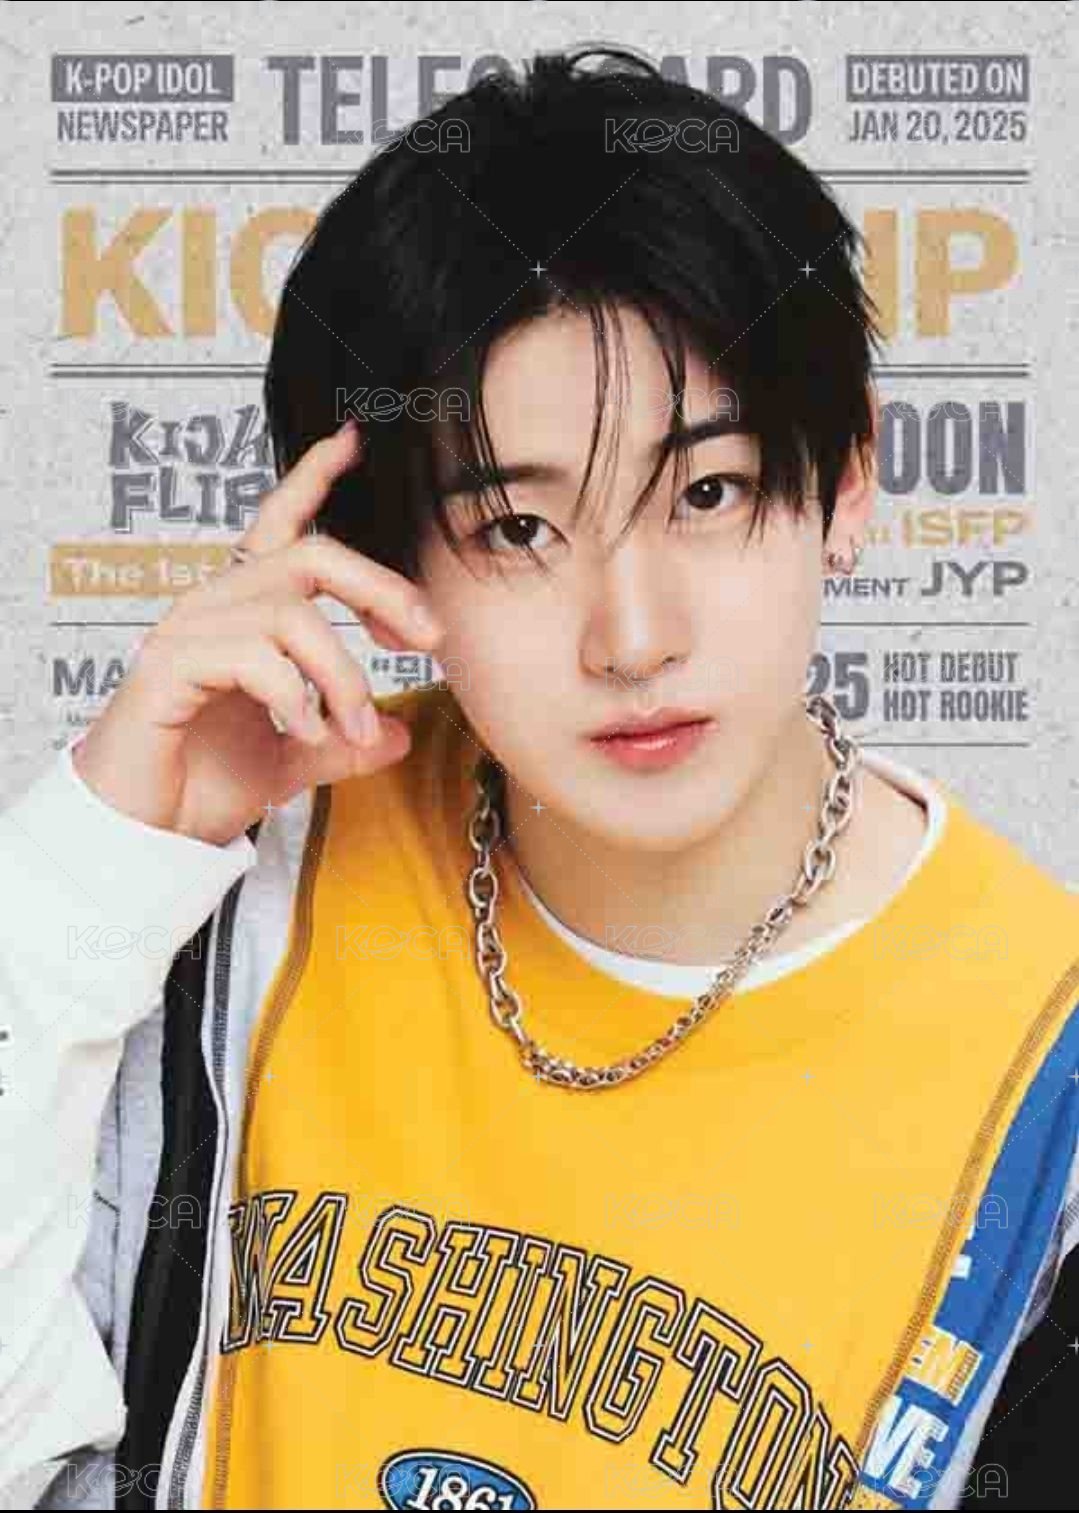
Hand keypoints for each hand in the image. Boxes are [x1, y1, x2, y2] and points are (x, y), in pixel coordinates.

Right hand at [73, 420, 444, 844]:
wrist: (148, 832)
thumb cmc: (205, 783)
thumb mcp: (297, 758)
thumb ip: (346, 740)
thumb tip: (400, 733)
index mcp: (245, 613)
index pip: (279, 528)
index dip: (312, 479)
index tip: (352, 441)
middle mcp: (215, 606)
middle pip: (311, 557)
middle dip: (381, 591)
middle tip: (427, 640)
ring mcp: (188, 630)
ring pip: (291, 614)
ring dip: (342, 676)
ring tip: (355, 731)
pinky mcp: (168, 665)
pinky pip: (252, 655)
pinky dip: (295, 694)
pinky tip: (304, 730)